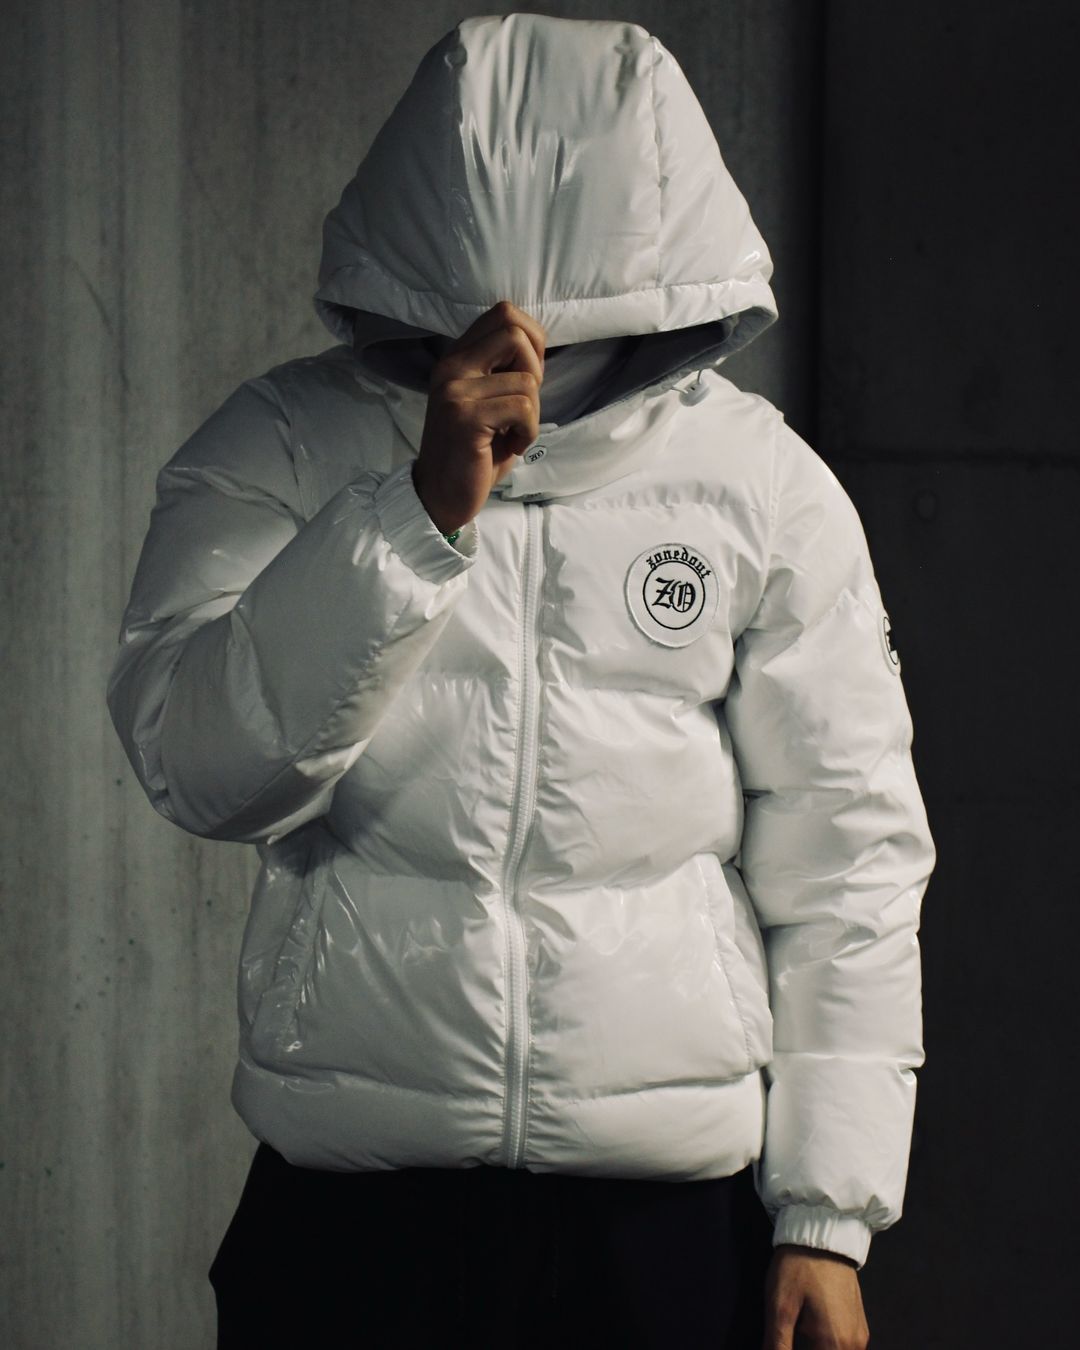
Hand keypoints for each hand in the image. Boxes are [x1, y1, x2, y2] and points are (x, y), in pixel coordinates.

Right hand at [412, 299, 546, 533]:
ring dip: (533, 414)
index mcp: (458, 358)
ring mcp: (455, 390)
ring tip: (514, 436)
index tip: (527, 379)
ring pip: (526, 379)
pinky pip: (523, 407)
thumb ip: (505, 372)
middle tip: (525, 404)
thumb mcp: (489, 403)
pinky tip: (512, 447)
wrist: (441, 496)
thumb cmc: (473, 453)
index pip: (504, 314)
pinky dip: (529, 432)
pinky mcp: (465, 416)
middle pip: (514, 330)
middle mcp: (451, 366)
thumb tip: (538, 347)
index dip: (532, 341)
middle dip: (536, 368)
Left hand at [762, 1245, 869, 1348]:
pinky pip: (842, 1346)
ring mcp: (860, 1335)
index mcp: (835, 1345)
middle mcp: (854, 1345)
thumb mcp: (780, 1306)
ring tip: (798, 1327)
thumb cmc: (799, 1267)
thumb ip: (777, 1344)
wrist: (822, 1234)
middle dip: (802, 1346)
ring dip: (815, 1346)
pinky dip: (825, 1344)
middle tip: (788, 1334)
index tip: (782, 1342)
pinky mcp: (859, 1324)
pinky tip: (808, 1327)